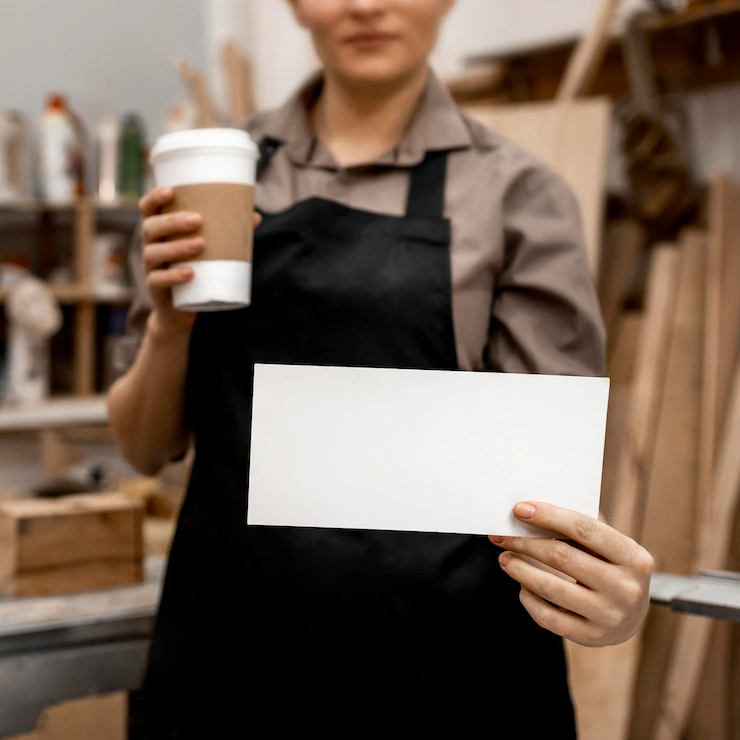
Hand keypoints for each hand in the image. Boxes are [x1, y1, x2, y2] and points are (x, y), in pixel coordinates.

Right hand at [139, 186, 261, 334]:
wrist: (181, 310)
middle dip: (172, 221)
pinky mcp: (155, 289)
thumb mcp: (208, 250)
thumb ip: (227, 233)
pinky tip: (190, 273)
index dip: (153, 197)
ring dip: (176, 247)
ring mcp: (150, 268)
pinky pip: (158, 281)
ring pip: (153, 253)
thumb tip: (256, 216)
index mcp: (159, 231)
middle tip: (198, 220)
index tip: (170, 191)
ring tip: (201, 244)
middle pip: (150, 228)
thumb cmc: (196, 269)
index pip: (148, 209)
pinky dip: (173, 277)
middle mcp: (150, 246)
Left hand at [489, 503, 653, 646]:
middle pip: (562, 557)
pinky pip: (548, 617)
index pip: (584, 529)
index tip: (519, 509)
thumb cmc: (612, 567)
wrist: (632, 616)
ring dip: (520, 569)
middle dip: (525, 543)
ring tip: (504, 558)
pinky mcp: (591, 637)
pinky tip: (521, 585)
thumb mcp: (611, 546)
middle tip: (502, 535)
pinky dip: (528, 598)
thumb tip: (534, 510)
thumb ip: (582, 528)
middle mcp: (626, 588)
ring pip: (551, 588)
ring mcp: (609, 616)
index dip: (548, 516)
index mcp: (634, 557)